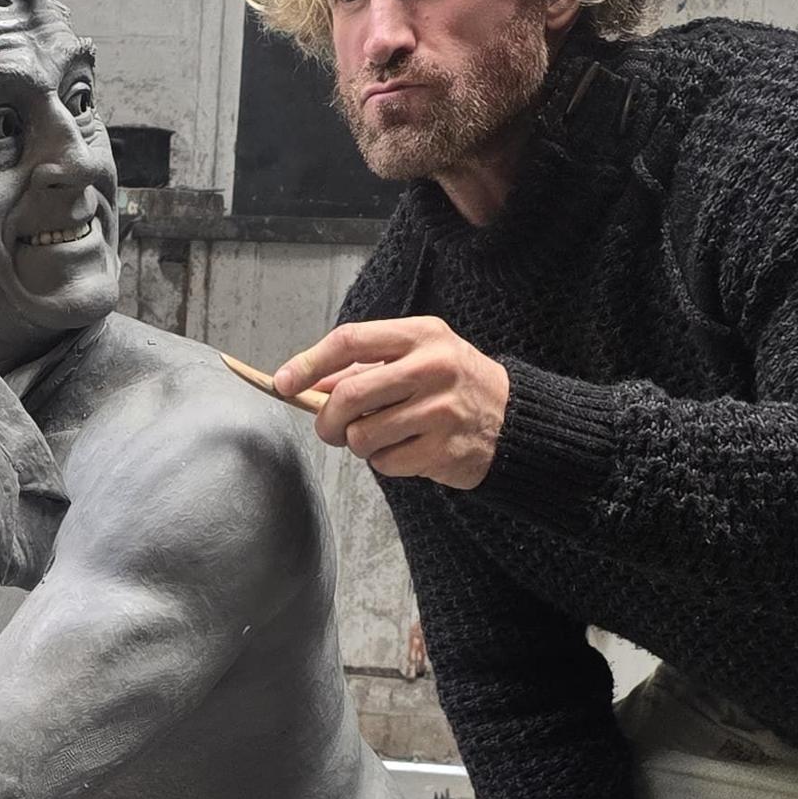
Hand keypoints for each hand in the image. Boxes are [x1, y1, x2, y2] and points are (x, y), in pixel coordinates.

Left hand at [273, 317, 509, 488]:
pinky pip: (385, 463)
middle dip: (327, 418)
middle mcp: (432, 367)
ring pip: (362, 435)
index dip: (309, 363)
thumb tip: (307, 383)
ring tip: (379, 436)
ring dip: (358, 444)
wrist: (514, 419)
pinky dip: (384, 462)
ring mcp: (440, 410)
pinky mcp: (444, 449)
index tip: (283, 382)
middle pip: (348, 395)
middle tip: (330, 428)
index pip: (350, 341)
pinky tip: (405, 449)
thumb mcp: (418, 357)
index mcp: (421, 335)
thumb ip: (365, 367)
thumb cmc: (454, 384)